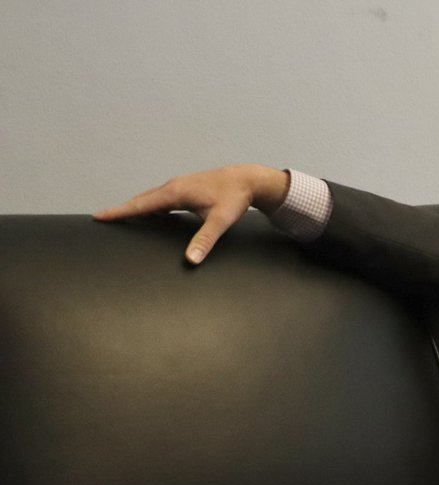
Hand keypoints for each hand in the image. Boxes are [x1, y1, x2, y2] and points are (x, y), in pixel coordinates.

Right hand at [93, 164, 288, 264]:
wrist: (247, 180)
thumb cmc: (234, 198)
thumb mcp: (220, 220)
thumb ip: (205, 239)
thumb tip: (192, 259)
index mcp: (175, 193)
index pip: (141, 205)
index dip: (119, 211)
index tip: (99, 215)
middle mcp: (173, 187)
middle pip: (141, 200)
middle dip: (122, 210)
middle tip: (104, 219)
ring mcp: (178, 187)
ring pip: (151, 199)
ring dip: (136, 208)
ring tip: (122, 219)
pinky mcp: (186, 190)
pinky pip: (162, 199)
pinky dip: (152, 207)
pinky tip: (153, 217)